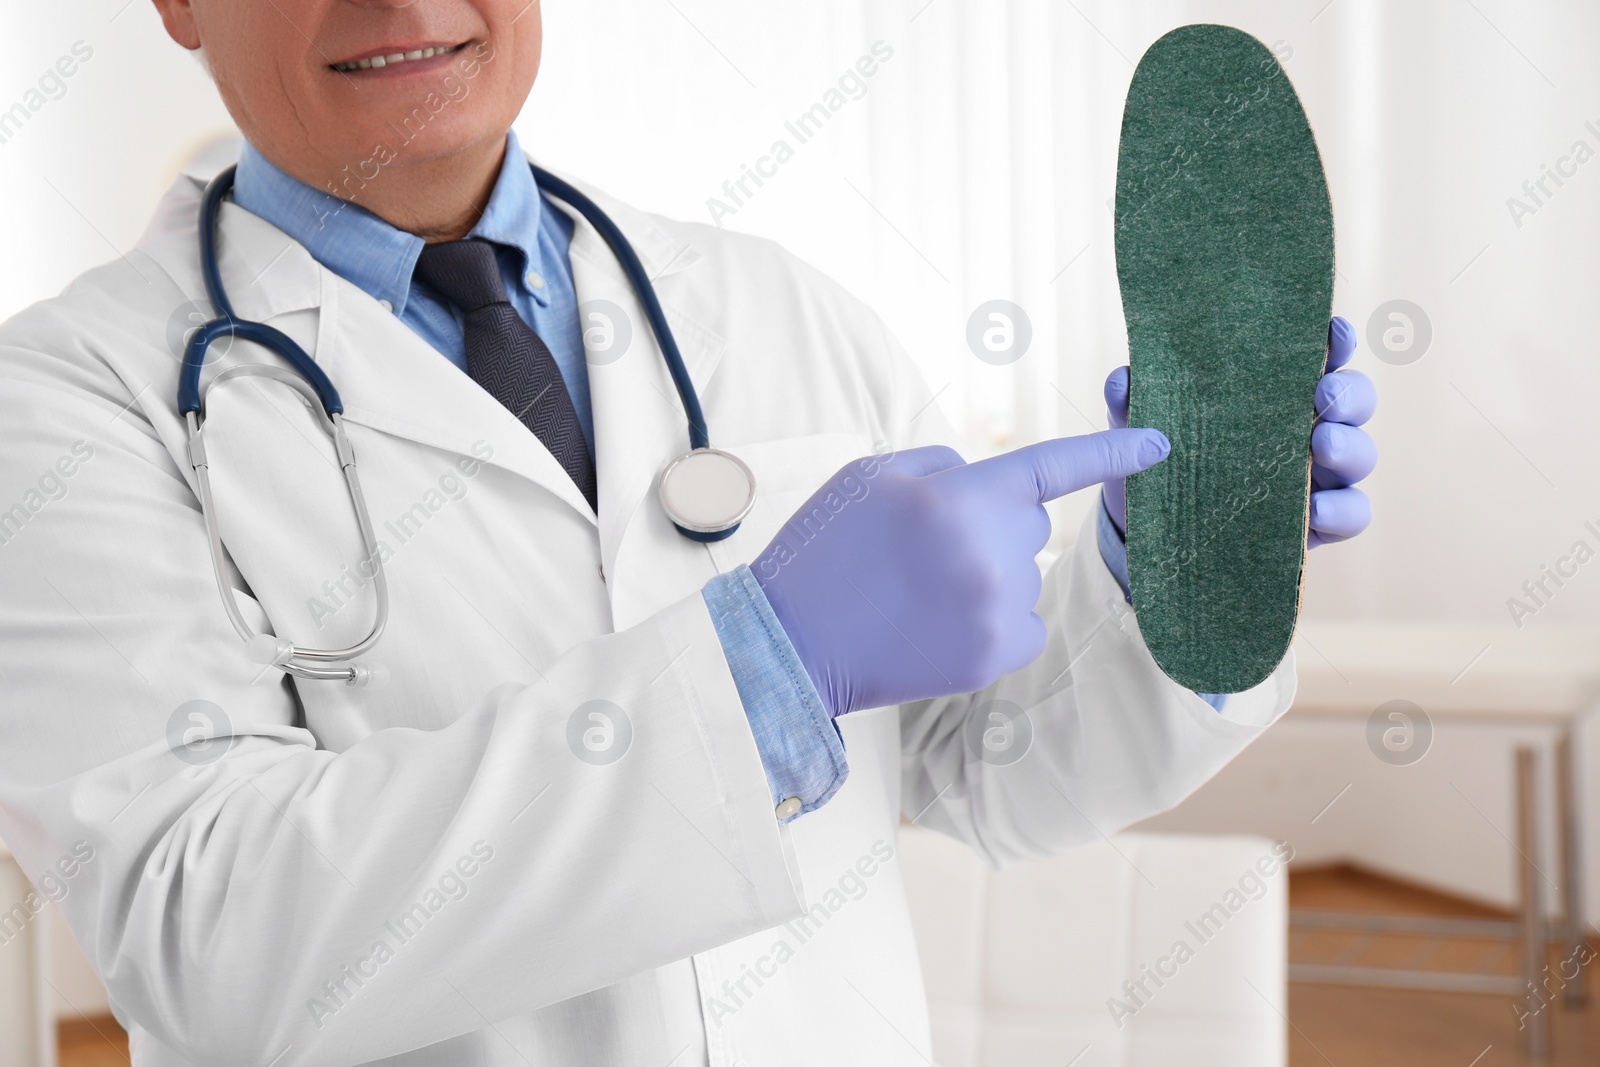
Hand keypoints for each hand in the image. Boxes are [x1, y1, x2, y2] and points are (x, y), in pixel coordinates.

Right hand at [753, 429, 1170, 717]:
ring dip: (985, 574)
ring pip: (1021, 574)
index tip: (1161, 445)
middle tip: (920, 550)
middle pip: (1027, 524)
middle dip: (989, 525)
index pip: (1053, 467)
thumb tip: (988, 484)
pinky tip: (940, 624)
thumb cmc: (824, 550)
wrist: (791, 644)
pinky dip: (994, 620)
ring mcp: (998, 609)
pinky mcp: (996, 656)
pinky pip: (1023, 622)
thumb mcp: (872, 476)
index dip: (1111, 455)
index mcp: (960, 497)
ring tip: (917, 593)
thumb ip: (944, 467)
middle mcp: (990, 552)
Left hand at [1100, 315, 1375, 547]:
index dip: (1333, 339)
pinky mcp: (1317, 522)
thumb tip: (1123, 378)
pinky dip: (1343, 510)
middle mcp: (1305, 425)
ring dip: (1351, 446)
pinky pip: (1352, 513)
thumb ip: (1132, 401)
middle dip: (1350, 393)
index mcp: (1270, 390)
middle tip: (1325, 397)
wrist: (1146, 525)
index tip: (1330, 332)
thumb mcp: (1138, 427)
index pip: (1315, 355)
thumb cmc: (1156, 455)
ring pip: (1362, 452)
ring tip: (1322, 447)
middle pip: (1353, 398)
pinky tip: (1314, 510)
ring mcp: (1318, 474)